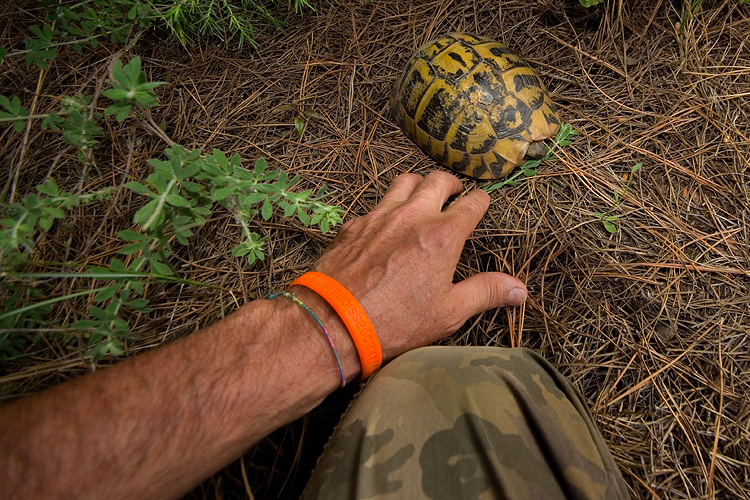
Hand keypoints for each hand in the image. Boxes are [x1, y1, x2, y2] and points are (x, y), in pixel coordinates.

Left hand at [307, 171, 526, 360]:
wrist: (335, 321)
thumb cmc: (396, 321)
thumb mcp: (449, 312)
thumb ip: (486, 293)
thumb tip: (520, 290)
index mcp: (443, 234)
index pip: (472, 203)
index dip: (481, 202)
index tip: (481, 205)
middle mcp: (412, 215)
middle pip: (437, 180)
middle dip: (451, 183)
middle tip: (454, 194)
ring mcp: (379, 216)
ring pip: (403, 182)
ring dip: (417, 185)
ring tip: (422, 197)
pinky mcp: (353, 225)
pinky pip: (375, 204)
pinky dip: (386, 207)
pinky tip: (385, 224)